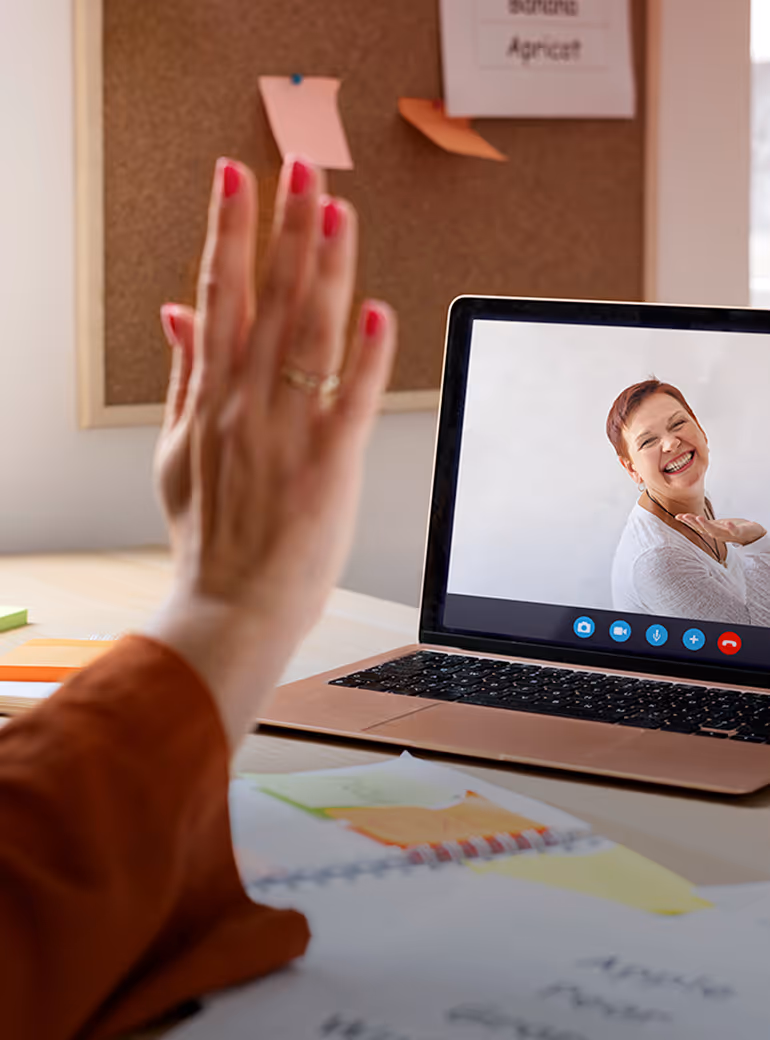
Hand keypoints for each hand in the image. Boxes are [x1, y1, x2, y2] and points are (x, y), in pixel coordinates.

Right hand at [147, 156, 395, 747]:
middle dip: (287, 225)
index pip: (221, 293)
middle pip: (270, 297)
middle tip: (302, 165)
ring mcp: (289, 432)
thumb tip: (177, 311)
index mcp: (210, 396)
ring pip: (312, 334)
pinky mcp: (330, 466)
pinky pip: (353, 401)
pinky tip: (379, 310)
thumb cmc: (210, 532)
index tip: (238, 177)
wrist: (231, 605)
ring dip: (326, 269)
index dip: (231, 230)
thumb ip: (181, 375)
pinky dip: (368, 355)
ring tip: (337, 210)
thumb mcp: (174, 450)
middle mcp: (246, 404)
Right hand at [676, 514, 766, 545]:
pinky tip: (727, 523)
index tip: (677, 516)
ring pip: (715, 531)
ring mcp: (728, 534)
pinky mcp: (740, 532)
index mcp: (712, 531)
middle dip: (693, 523)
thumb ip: (704, 522)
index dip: (687, 522)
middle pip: (703, 529)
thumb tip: (689, 517)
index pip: (697, 526)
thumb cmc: (732, 529)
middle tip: (684, 516)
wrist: (752, 535)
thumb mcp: (716, 524)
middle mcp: (717, 534)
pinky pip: (734, 531)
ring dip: (706, 525)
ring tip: (699, 517)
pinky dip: (730, 527)